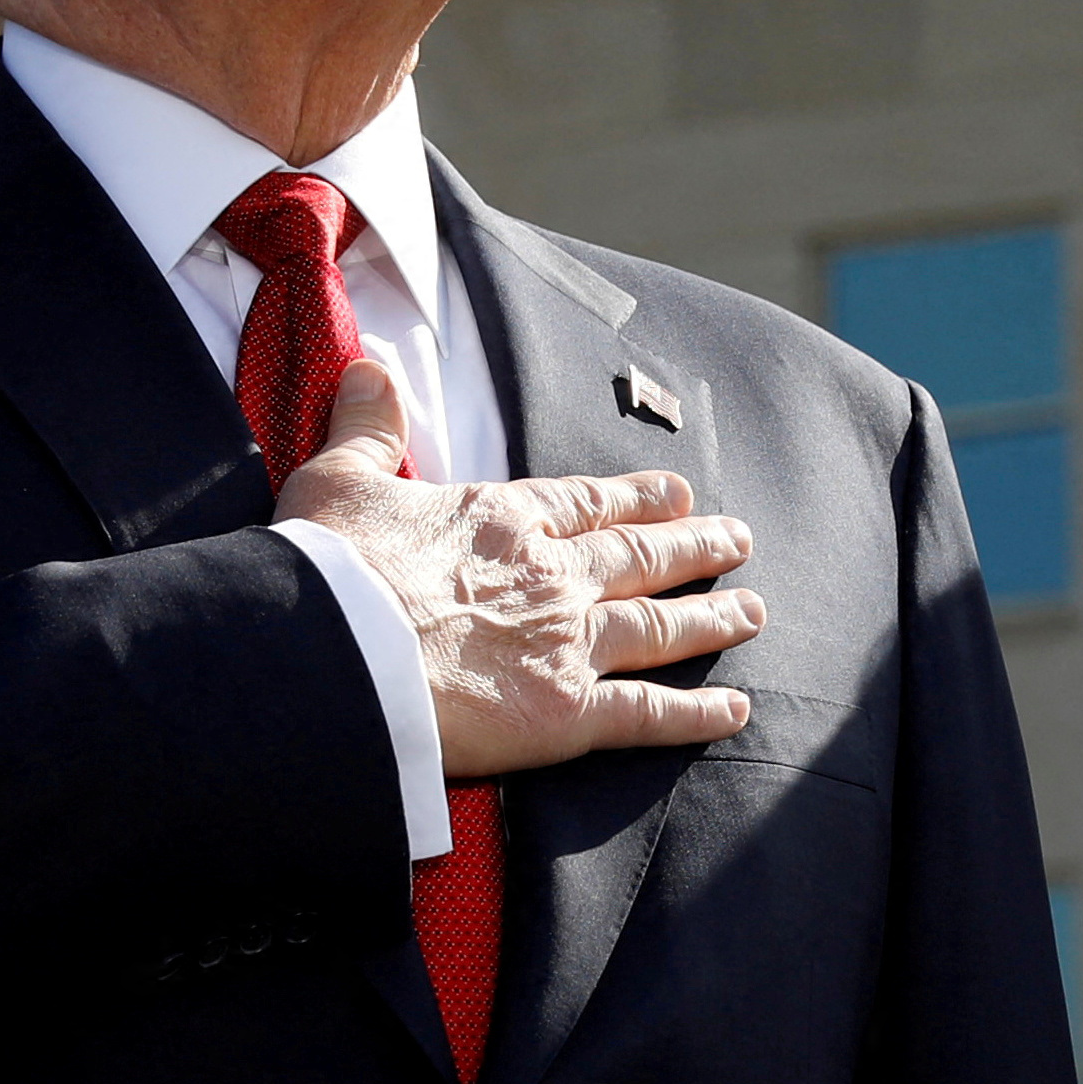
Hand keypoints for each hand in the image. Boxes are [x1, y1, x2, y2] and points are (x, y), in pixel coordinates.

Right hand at [275, 351, 762, 774]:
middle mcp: (552, 576)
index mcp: (503, 519)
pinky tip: (736, 711)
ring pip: (660, 627)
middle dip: (694, 546)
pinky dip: (696, 716)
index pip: (585, 503)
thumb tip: (369, 367)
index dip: (634, 497)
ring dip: (711, 619)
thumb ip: (366, 427)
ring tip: (755, 613)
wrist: (336, 656)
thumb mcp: (338, 479)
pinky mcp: (566, 716)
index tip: (674, 491)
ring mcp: (569, 645)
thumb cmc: (327, 571)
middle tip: (738, 539)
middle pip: (640, 557)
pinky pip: (648, 715)